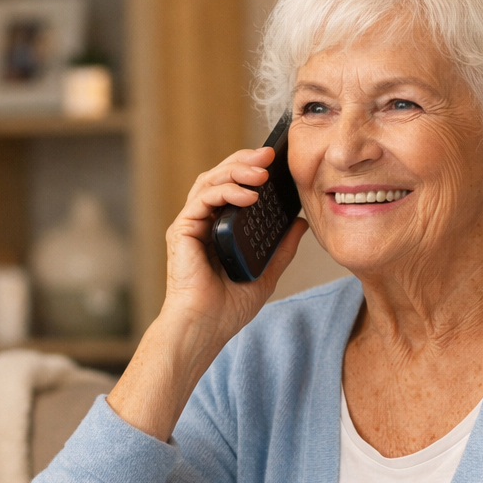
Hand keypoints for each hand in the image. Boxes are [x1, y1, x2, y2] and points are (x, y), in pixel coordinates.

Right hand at [162, 147, 307, 346]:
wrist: (205, 328)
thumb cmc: (227, 308)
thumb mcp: (265, 274)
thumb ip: (281, 249)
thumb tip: (301, 224)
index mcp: (219, 229)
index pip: (233, 187)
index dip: (251, 169)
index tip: (276, 161)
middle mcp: (202, 223)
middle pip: (220, 177)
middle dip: (245, 160)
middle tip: (269, 154)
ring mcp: (190, 225)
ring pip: (210, 181)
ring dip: (236, 170)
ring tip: (262, 172)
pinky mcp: (182, 231)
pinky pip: (203, 200)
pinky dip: (226, 192)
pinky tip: (248, 195)